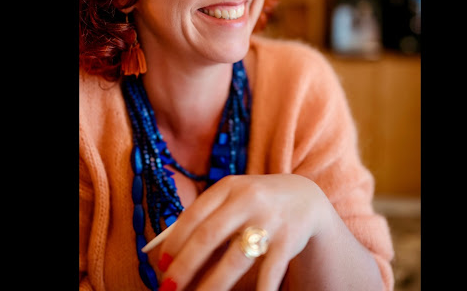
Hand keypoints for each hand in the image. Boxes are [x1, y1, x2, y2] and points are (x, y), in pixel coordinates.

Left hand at [152, 173, 334, 290]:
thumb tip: (171, 250)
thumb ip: (208, 216)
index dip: (174, 243)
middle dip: (184, 266)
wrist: (305, 197)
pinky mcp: (288, 239)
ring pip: (235, 258)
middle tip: (168, 288)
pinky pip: (269, 272)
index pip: (194, 215)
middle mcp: (248, 198)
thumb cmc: (257, 202)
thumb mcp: (234, 197)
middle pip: (208, 235)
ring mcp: (269, 219)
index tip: (161, 266)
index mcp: (229, 187)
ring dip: (211, 286)